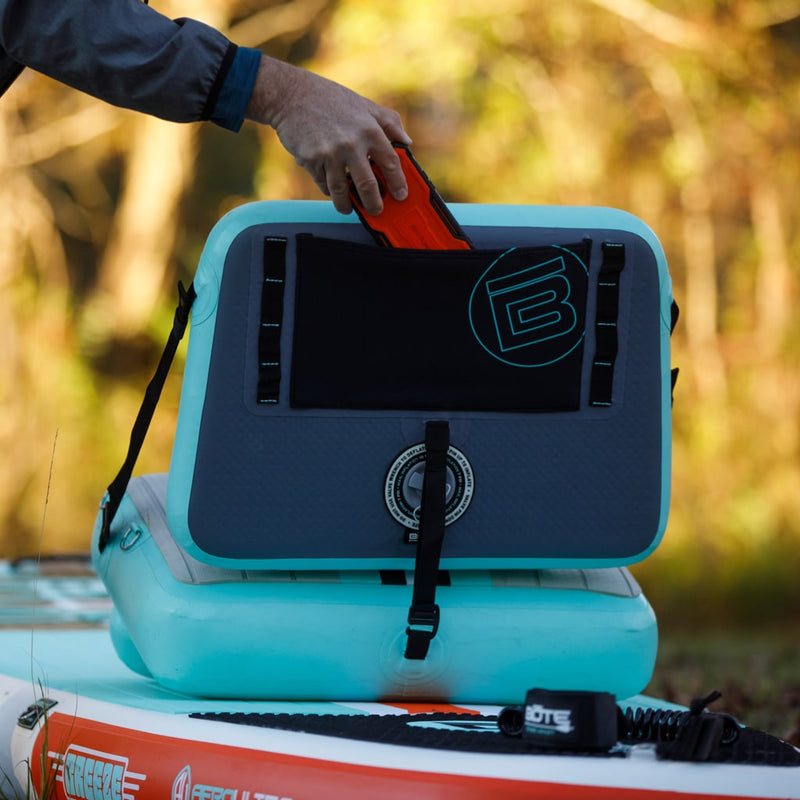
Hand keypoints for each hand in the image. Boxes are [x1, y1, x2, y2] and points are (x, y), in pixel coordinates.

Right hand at [246, 55, 410, 214]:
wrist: (291, 95)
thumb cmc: (330, 100)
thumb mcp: (364, 104)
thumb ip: (389, 121)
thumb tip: (406, 141)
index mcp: (369, 129)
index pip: (391, 162)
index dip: (398, 183)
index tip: (401, 195)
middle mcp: (351, 143)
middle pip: (368, 185)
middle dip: (374, 204)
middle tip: (376, 210)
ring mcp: (330, 153)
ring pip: (342, 191)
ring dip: (347, 205)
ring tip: (349, 208)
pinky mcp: (311, 160)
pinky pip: (323, 184)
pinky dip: (328, 190)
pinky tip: (331, 190)